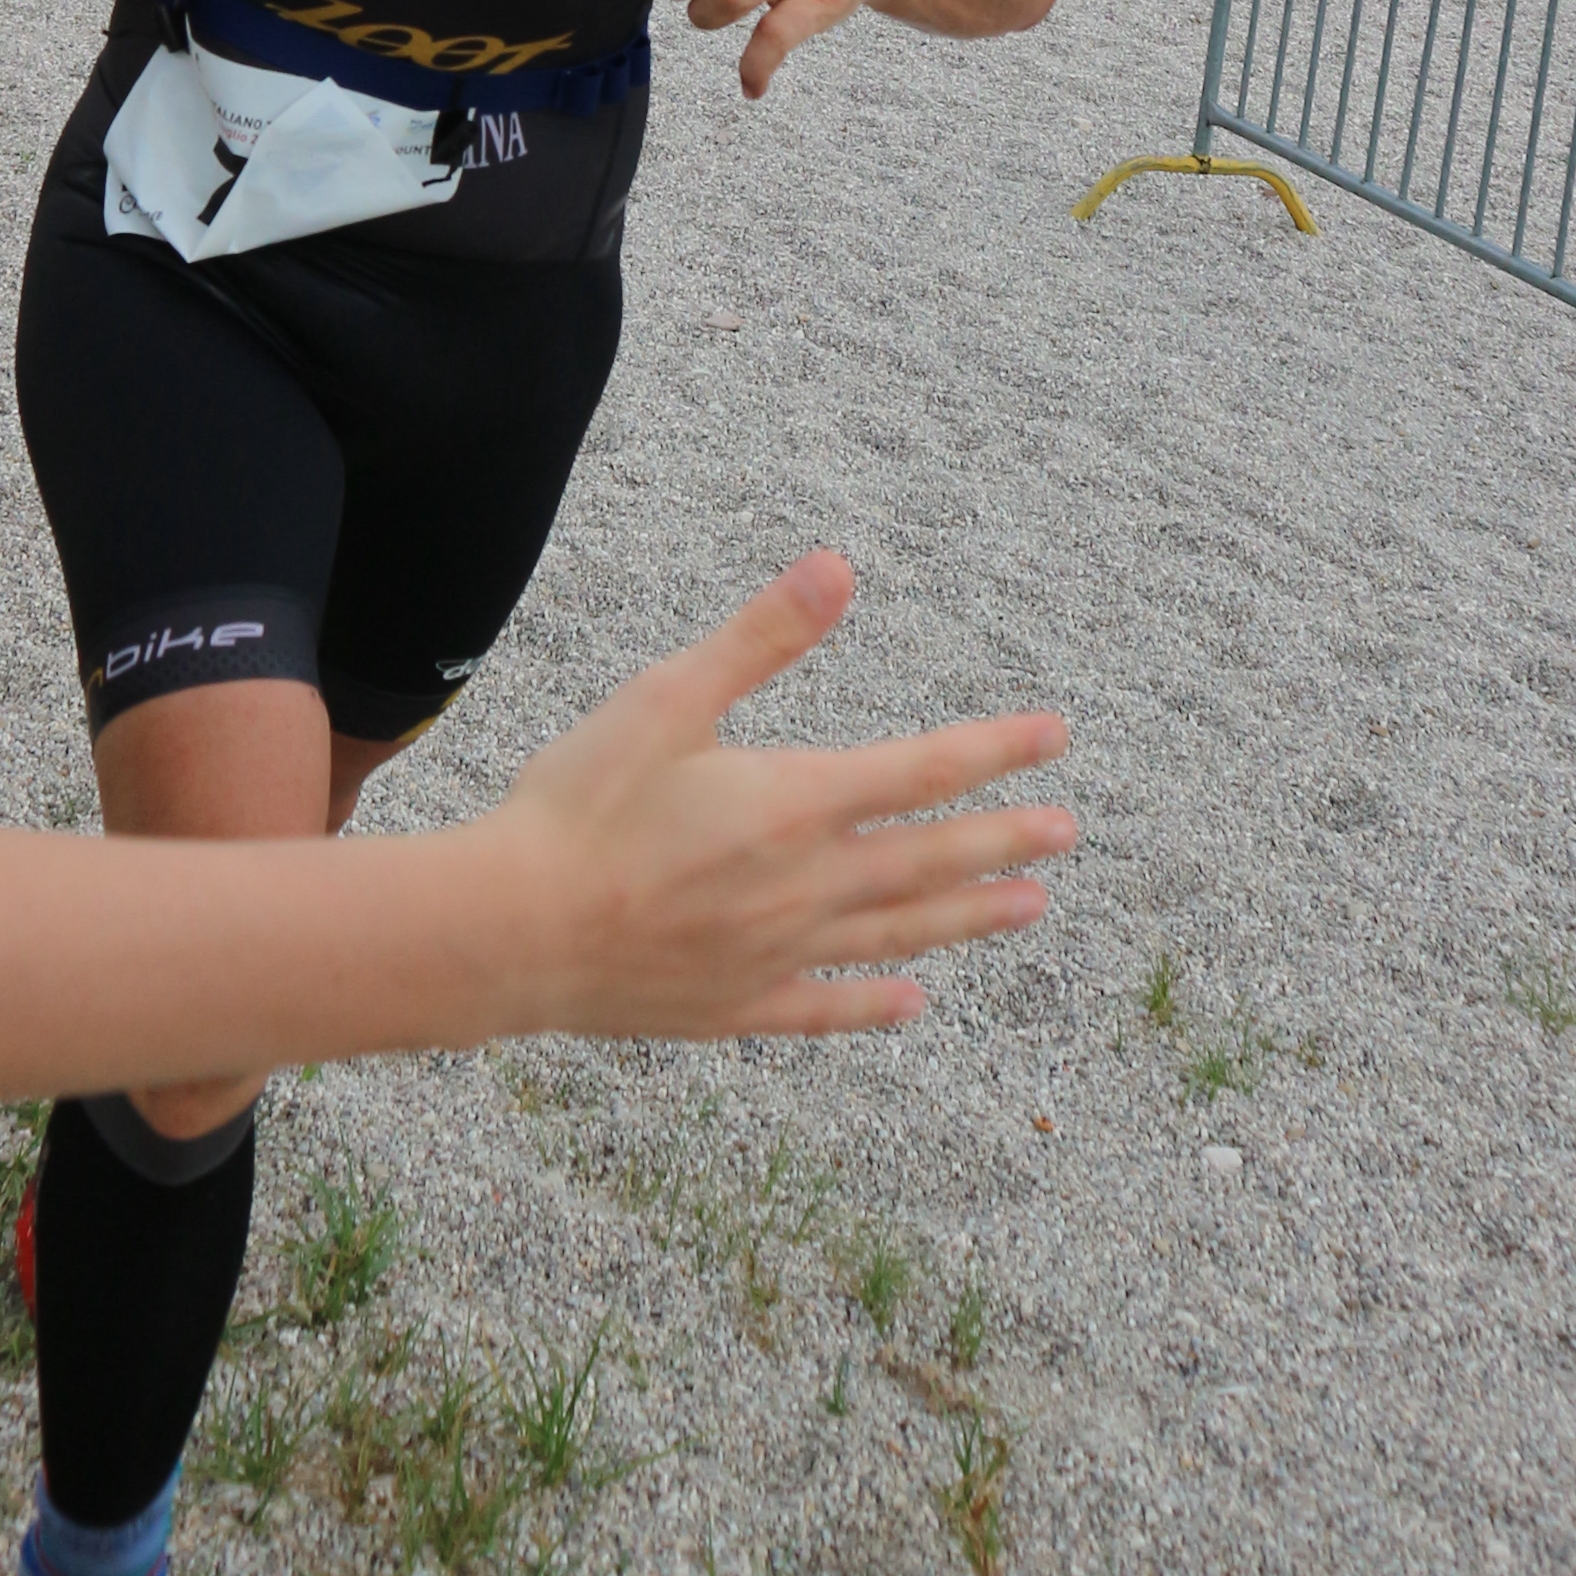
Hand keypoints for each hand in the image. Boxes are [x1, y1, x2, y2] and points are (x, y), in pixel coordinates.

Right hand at [481, 552, 1072, 1040]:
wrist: (509, 929)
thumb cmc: (581, 803)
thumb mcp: (668, 697)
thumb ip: (761, 637)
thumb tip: (839, 567)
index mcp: (794, 803)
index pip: (921, 772)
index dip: (994, 751)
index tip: (1055, 737)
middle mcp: (804, 886)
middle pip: (927, 859)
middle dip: (1002, 839)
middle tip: (1067, 831)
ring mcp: (775, 955)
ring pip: (897, 934)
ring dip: (966, 919)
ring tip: (1028, 908)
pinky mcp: (734, 1005)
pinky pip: (824, 1008)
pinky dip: (872, 1004)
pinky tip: (911, 1003)